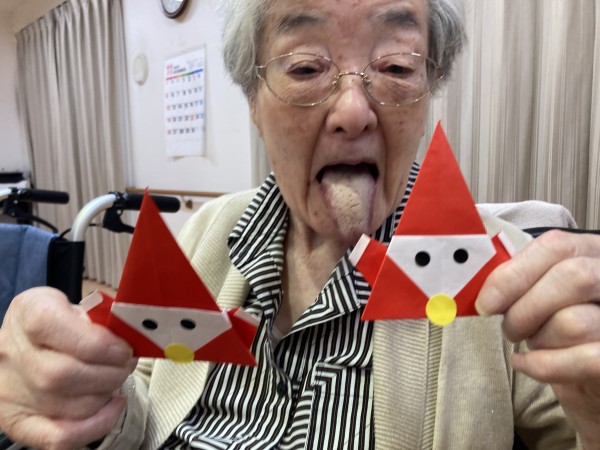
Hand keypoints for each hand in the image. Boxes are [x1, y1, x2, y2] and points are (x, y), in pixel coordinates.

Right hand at [0, 287, 136, 449]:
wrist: (23, 342)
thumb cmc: (60, 321)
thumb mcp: (75, 304)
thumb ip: (100, 317)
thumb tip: (132, 335)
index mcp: (29, 312)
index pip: (52, 326)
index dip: (98, 342)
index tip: (124, 347)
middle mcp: (13, 353)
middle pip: (63, 374)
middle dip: (111, 371)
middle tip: (127, 363)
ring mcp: (12, 392)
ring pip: (69, 406)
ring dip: (107, 393)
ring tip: (117, 377)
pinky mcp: (18, 421)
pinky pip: (59, 438)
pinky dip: (96, 425)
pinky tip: (113, 405)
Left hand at [475, 230, 599, 447]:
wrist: (588, 370)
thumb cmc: (560, 322)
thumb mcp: (542, 289)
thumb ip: (520, 277)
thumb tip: (480, 285)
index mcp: (592, 252)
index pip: (556, 246)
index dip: (514, 274)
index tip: (485, 301)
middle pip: (573, 277)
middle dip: (525, 308)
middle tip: (509, 328)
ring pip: (573, 321)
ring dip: (537, 338)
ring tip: (533, 341)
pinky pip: (581, 360)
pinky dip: (542, 365)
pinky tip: (526, 363)